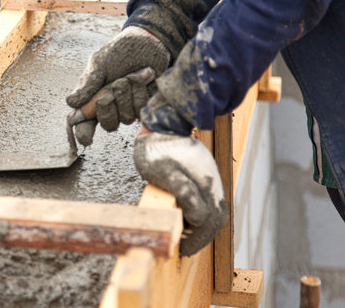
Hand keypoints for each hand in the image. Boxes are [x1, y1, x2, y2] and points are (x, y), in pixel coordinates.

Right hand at [66, 26, 169, 145]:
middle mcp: (109, 108)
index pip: (84, 124)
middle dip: (109, 104)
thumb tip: (70, 103)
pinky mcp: (144, 105)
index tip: (86, 139)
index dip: (84, 134)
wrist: (147, 41)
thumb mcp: (100, 63)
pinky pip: (141, 109)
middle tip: (113, 84)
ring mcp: (127, 108)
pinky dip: (140, 91)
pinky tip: (143, 77)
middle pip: (108, 124)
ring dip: (126, 93)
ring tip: (129, 76)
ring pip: (125, 117)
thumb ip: (88, 83)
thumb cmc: (119, 51)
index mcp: (91, 100)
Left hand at [133, 130, 226, 256]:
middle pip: (216, 218)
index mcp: (204, 185)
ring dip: (202, 226)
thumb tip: (197, 216)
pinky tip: (186, 216)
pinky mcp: (204, 176)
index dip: (197, 239)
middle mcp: (211, 183)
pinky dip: (200, 214)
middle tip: (184, 246)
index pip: (209, 222)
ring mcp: (209, 179)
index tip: (183, 248)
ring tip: (185, 234)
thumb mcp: (164, 171)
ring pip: (214, 210)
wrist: (163, 125)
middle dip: (201, 237)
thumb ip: (183, 192)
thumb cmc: (158, 149)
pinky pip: (208, 201)